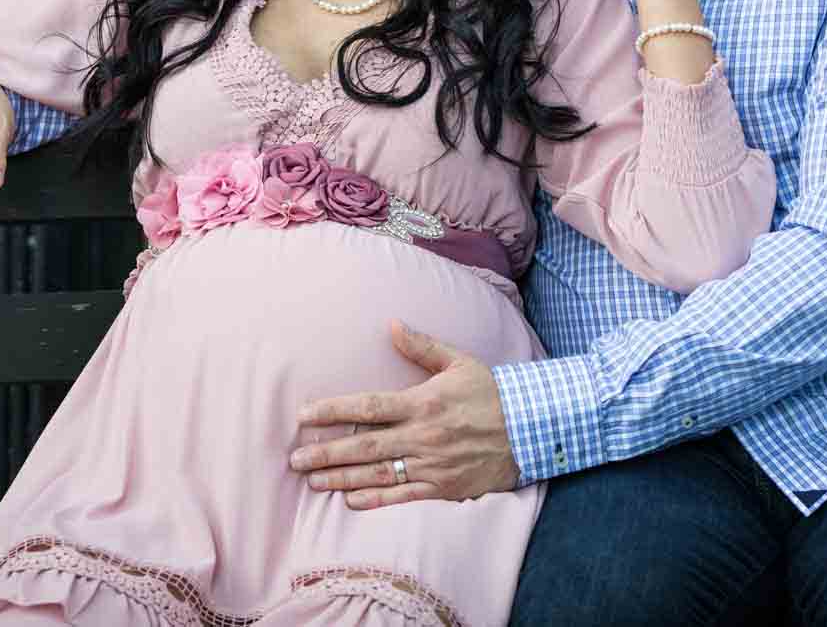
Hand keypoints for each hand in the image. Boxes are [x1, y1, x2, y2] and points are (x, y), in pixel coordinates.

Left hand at [288, 321, 520, 508]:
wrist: (531, 430)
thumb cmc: (491, 393)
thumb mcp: (459, 362)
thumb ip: (422, 347)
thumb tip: (392, 325)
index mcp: (423, 402)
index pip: (369, 406)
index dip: (333, 411)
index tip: (304, 415)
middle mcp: (423, 435)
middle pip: (365, 446)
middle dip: (327, 453)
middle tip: (295, 459)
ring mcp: (432, 465)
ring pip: (378, 474)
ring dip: (341, 478)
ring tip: (312, 481)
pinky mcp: (443, 488)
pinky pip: (402, 496)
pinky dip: (374, 499)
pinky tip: (349, 500)